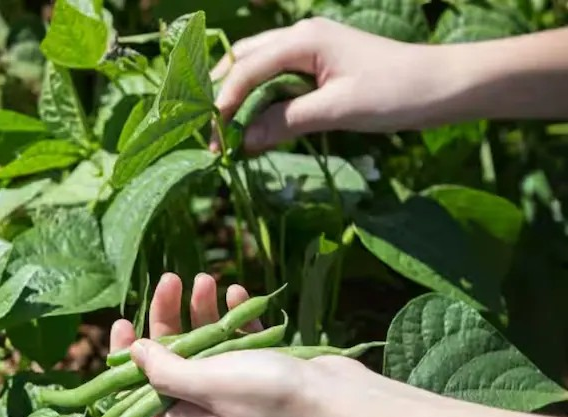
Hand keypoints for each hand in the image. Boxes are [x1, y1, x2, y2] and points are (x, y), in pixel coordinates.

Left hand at [109, 272, 371, 416]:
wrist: (338, 401)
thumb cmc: (269, 397)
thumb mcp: (207, 383)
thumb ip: (165, 371)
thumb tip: (132, 355)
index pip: (137, 397)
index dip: (125, 361)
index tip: (123, 324)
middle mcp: (206, 409)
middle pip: (172, 361)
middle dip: (169, 319)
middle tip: (171, 279)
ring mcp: (235, 389)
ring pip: (205, 346)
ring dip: (202, 311)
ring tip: (206, 279)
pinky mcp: (261, 371)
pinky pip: (238, 341)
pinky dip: (234, 317)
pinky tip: (239, 293)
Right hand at [211, 18, 457, 152]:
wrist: (442, 87)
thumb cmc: (395, 92)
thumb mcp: (337, 110)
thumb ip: (286, 121)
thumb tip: (244, 141)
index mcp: (303, 38)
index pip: (249, 68)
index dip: (225, 101)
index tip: (213, 134)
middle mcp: (300, 38)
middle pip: (245, 62)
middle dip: (224, 96)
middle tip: (211, 134)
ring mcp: (309, 52)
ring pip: (258, 72)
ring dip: (241, 102)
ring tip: (227, 135)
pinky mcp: (318, 70)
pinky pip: (277, 84)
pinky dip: (262, 106)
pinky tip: (255, 129)